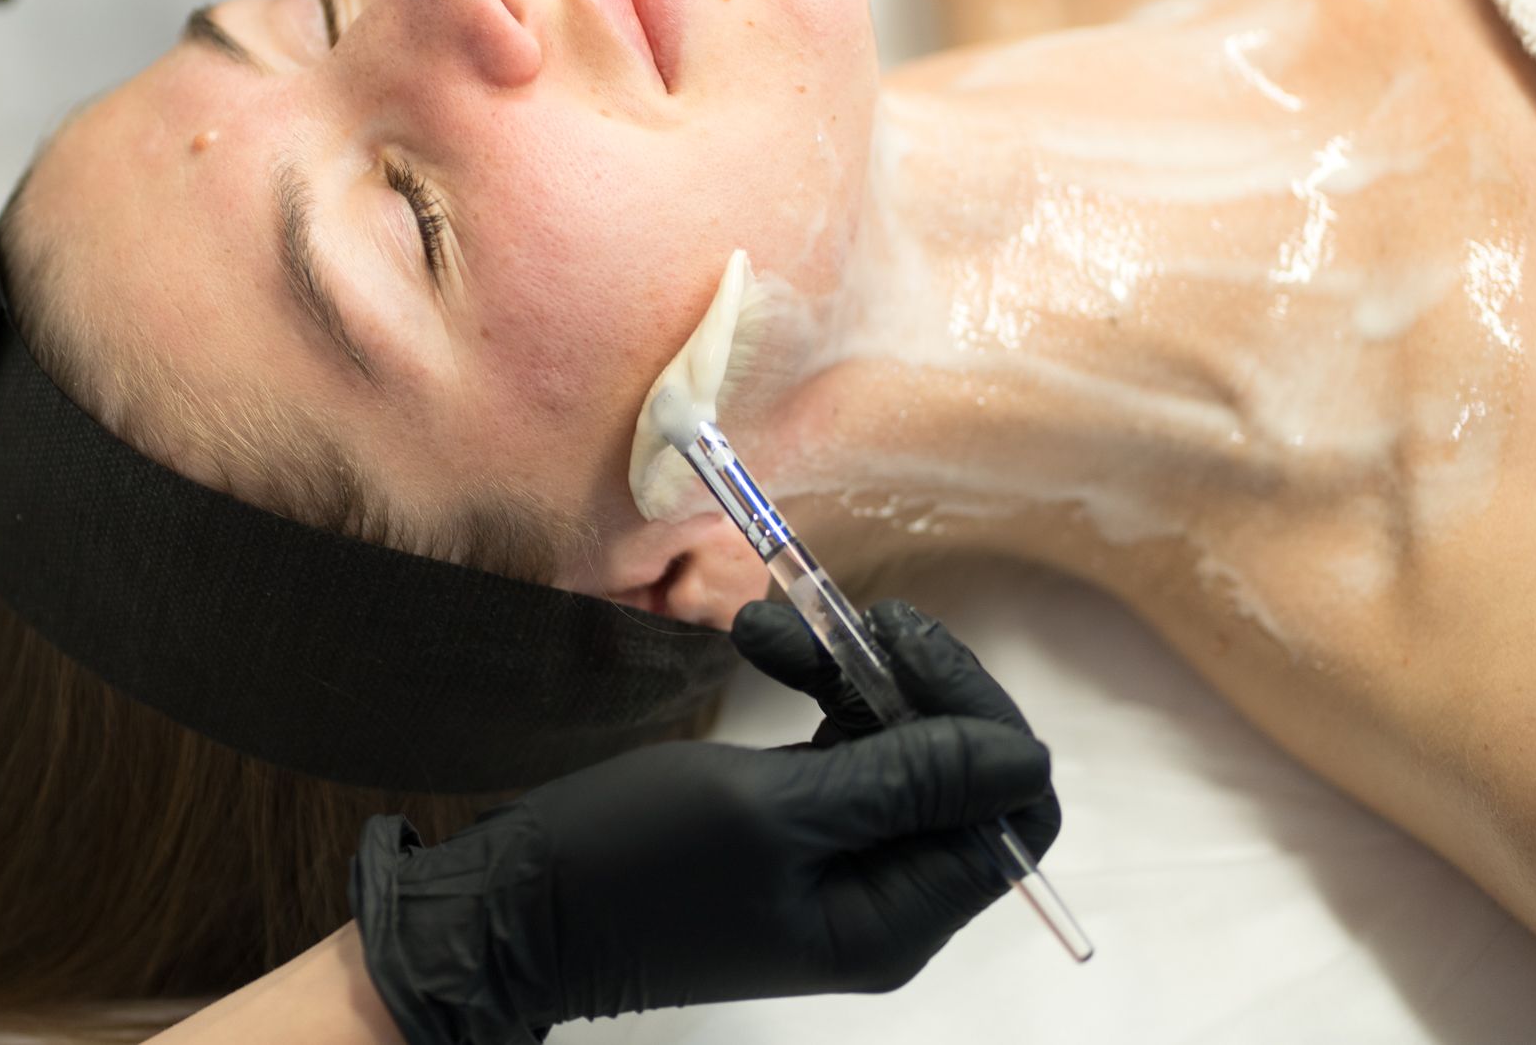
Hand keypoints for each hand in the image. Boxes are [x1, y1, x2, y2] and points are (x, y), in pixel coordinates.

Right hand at [350, 599, 1056, 1044]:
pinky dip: (812, 687)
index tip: (902, 646)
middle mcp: (881, 894)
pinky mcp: (789, 824)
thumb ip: (901, 780)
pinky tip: (757, 644)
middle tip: (846, 618)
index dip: (979, 720)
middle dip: (908, 681)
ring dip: (847, 670)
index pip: (1011, 813)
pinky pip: (840, 744)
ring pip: (895, 741)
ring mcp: (835, 858)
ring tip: (767, 625)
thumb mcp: (768, 810)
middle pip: (959, 769)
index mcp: (895, 917)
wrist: (513, 905)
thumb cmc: (631, 866)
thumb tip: (1023, 755)